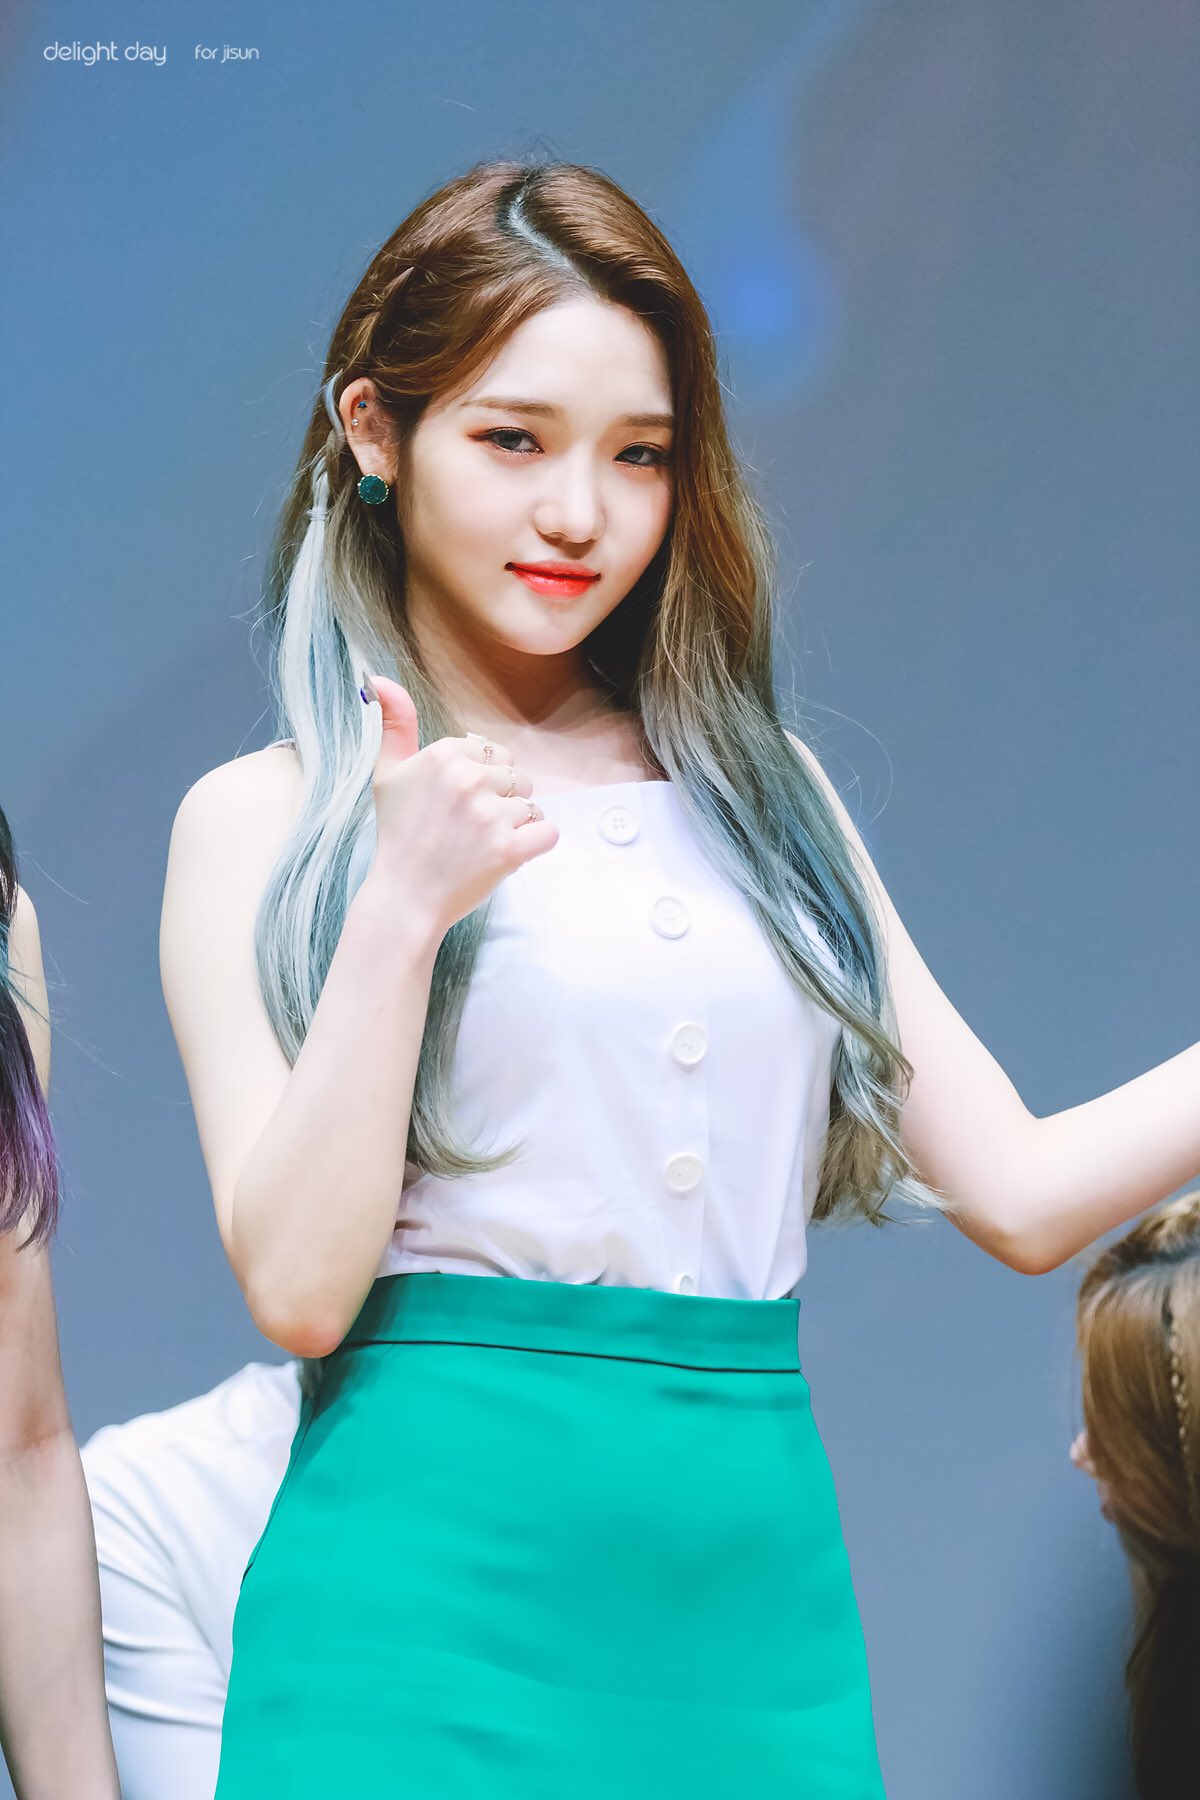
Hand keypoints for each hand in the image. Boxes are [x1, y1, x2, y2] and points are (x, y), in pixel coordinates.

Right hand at [361, 673, 557, 936]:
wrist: (405, 896)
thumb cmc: (398, 834)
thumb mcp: (387, 773)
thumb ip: (394, 723)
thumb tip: (380, 679)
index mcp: (444, 755)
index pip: (493, 755)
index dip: (481, 782)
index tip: (455, 806)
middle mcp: (468, 779)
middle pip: (517, 777)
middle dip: (500, 801)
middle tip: (467, 829)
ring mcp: (490, 815)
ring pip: (531, 805)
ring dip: (515, 825)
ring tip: (481, 843)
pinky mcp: (510, 849)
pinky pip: (548, 832)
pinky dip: (534, 844)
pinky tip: (506, 853)